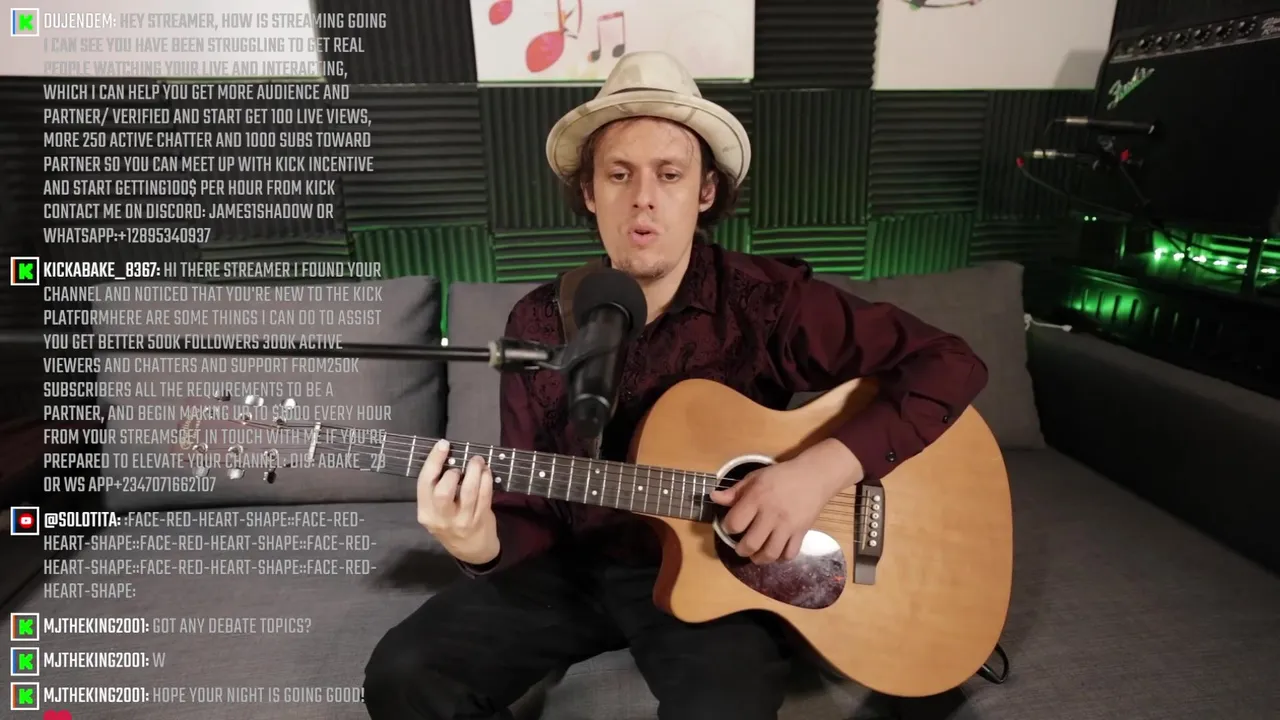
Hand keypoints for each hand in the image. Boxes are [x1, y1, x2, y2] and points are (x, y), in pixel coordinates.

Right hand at [416, 439, 499, 565]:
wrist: (471, 551)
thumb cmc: (451, 525)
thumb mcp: (435, 513)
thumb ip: (436, 491)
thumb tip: (447, 459)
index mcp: (426, 512)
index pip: (424, 483)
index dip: (433, 461)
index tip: (443, 444)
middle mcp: (441, 518)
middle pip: (443, 491)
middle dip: (453, 472)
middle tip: (461, 465)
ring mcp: (462, 521)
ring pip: (468, 492)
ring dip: (474, 472)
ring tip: (478, 461)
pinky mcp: (480, 520)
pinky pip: (484, 496)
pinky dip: (486, 480)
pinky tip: (486, 472)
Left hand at [709, 440, 862, 564]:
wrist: (814, 476)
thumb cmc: (781, 476)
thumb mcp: (755, 477)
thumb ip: (734, 491)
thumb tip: (713, 497)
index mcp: (757, 498)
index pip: (735, 523)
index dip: (728, 528)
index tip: (731, 526)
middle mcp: (771, 515)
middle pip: (750, 544)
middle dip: (741, 550)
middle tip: (740, 547)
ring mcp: (788, 526)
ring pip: (770, 554)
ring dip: (759, 559)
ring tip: (755, 554)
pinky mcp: (802, 533)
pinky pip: (789, 554)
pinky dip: (780, 558)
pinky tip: (775, 552)